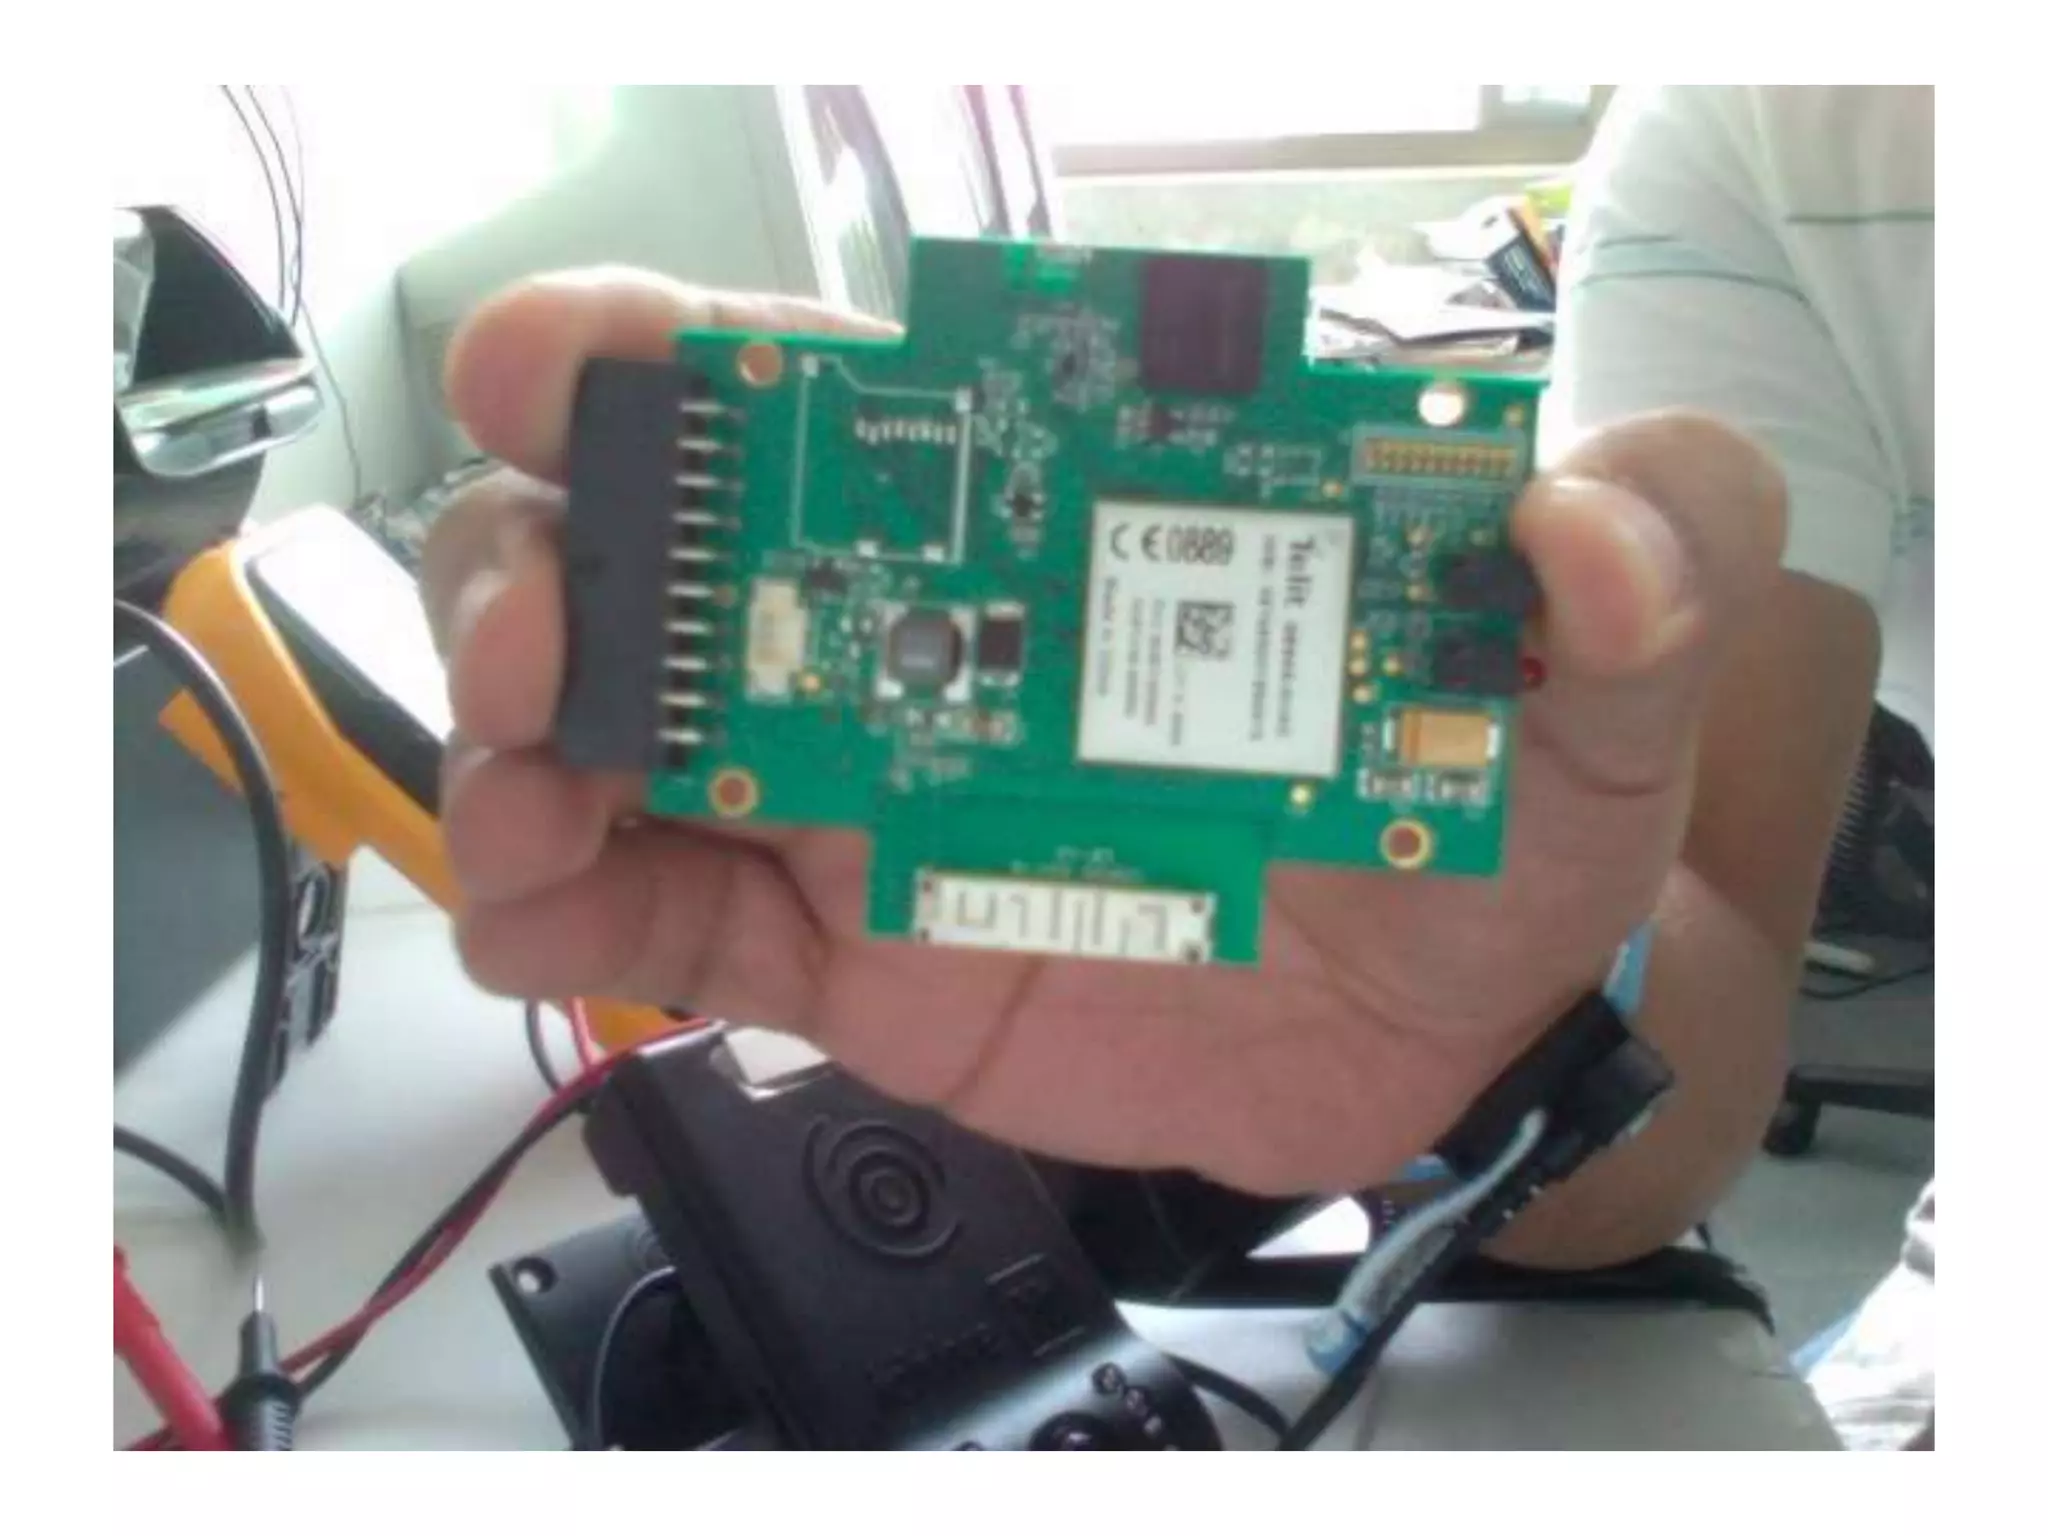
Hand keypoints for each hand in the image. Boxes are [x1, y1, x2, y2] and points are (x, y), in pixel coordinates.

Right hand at [422, 268, 1784, 1194]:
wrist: (1453, 1039)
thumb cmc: (1496, 814)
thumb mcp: (1604, 682)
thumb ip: (1645, 551)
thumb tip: (1581, 522)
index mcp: (1058, 515)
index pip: (839, 387)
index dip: (677, 353)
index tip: (583, 366)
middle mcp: (920, 627)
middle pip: (658, 542)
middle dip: (547, 551)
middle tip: (544, 633)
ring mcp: (860, 796)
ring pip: (618, 730)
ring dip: (521, 746)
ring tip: (527, 806)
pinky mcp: (845, 955)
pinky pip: (667, 928)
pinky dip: (570, 918)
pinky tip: (540, 921)